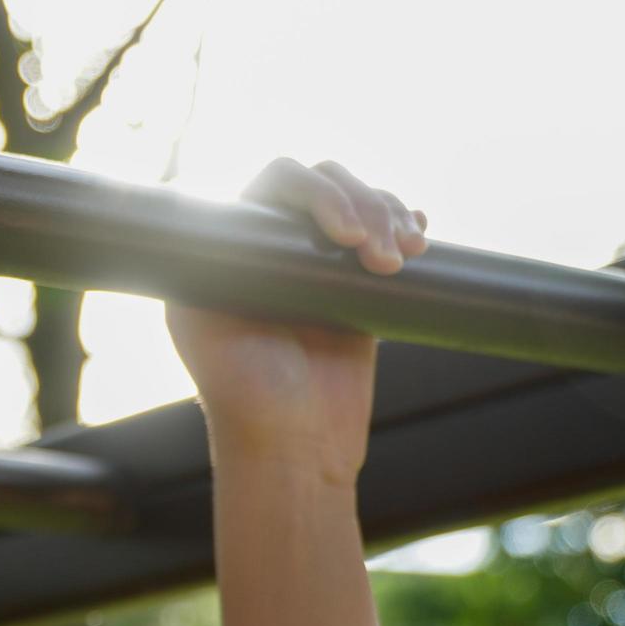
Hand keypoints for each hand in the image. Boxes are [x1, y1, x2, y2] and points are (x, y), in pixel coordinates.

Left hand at [166, 159, 427, 485]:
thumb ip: (214, 263)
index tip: (343, 233)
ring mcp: (318, 262)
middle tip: (379, 258)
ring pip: (362, 201)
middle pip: (325, 181)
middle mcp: (273, 245)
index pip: (275, 183)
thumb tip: (226, 212)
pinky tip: (421, 238)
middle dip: (363, 205)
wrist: (296, 444)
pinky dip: (409, 225)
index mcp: (232, 246)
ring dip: (391, 215)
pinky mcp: (357, 284)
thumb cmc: (243, 391)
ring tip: (404, 258)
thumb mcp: (204, 321)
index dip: (315, 190)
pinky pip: (387, 233)